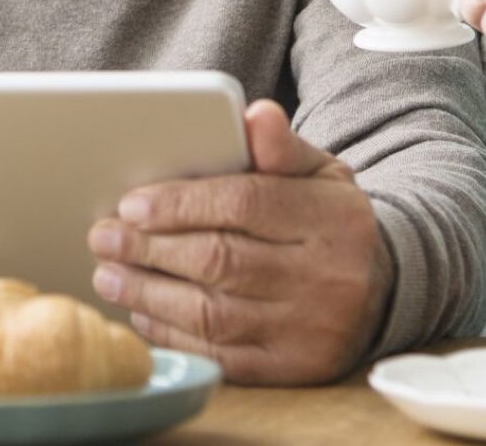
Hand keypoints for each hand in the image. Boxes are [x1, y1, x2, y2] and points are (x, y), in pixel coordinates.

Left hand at [85, 99, 391, 384]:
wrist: (383, 290)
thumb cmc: (327, 220)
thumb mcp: (319, 173)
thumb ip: (281, 147)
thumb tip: (256, 114)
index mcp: (331, 218)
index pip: (245, 204)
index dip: (182, 204)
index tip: (130, 204)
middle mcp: (326, 278)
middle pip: (221, 262)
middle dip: (150, 249)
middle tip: (102, 237)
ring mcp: (310, 330)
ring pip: (214, 314)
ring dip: (149, 294)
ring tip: (108, 275)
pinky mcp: (292, 371)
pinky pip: (221, 356)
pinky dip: (173, 335)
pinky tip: (143, 314)